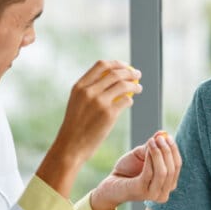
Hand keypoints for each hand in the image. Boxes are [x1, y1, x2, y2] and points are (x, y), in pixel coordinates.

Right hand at [36, 60, 141, 198]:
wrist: (71, 146)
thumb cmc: (76, 126)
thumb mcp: (77, 102)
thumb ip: (90, 90)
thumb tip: (112, 80)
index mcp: (80, 86)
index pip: (101, 65)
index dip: (116, 63)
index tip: (125, 66)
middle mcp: (89, 91)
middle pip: (115, 73)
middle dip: (130, 72)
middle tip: (137, 75)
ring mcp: (99, 102)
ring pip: (123, 85)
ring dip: (134, 86)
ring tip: (139, 88)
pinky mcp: (109, 114)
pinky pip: (126, 101)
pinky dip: (130, 100)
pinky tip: (129, 103)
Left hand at [90, 131, 181, 209]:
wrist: (110, 184)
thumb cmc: (127, 170)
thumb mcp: (142, 155)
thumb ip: (153, 147)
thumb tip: (163, 133)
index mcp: (168, 185)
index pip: (177, 166)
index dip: (174, 150)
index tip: (167, 137)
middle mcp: (163, 193)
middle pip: (173, 169)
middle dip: (167, 151)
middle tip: (159, 138)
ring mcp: (153, 194)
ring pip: (163, 172)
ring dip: (158, 153)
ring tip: (151, 141)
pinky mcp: (141, 191)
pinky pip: (150, 173)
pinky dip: (150, 158)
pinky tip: (147, 148)